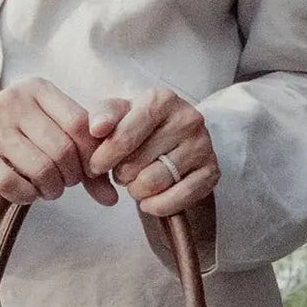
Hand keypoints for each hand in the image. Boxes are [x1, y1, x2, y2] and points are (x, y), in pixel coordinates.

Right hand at [0, 78, 117, 205]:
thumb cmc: (13, 132)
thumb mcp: (45, 127)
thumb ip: (80, 154)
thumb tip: (112, 198)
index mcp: (39, 90)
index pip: (80, 123)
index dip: (91, 155)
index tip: (88, 171)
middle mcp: (16, 102)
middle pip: (62, 151)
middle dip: (70, 177)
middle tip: (64, 183)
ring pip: (41, 169)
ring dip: (51, 190)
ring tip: (48, 189)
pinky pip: (13, 185)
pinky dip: (27, 197)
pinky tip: (27, 193)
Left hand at [86, 88, 219, 217]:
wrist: (177, 141)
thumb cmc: (142, 128)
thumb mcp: (120, 115)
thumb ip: (104, 115)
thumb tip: (96, 128)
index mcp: (161, 100)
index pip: (123, 138)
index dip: (103, 158)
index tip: (97, 166)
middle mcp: (187, 119)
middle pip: (135, 165)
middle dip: (122, 175)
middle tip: (125, 171)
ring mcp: (202, 146)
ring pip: (153, 184)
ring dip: (137, 191)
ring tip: (137, 182)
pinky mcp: (211, 172)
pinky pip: (177, 200)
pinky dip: (157, 206)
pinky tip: (150, 201)